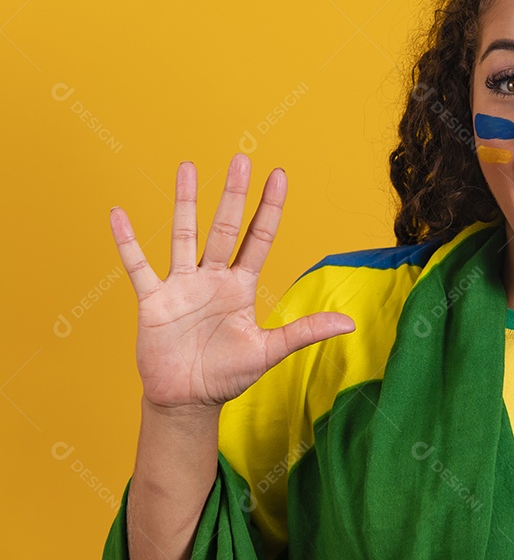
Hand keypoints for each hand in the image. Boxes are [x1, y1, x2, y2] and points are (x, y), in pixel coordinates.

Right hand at [109, 154, 354, 410]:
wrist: (188, 400)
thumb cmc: (228, 374)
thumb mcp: (270, 351)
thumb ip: (305, 332)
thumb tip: (349, 323)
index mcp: (241, 286)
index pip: (259, 237)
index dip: (269, 208)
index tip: (279, 175)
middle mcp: (213, 278)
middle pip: (225, 227)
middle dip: (233, 194)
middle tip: (241, 158)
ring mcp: (182, 286)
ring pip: (184, 235)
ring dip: (185, 202)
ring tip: (187, 166)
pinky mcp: (154, 301)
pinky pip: (138, 266)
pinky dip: (127, 242)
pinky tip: (118, 214)